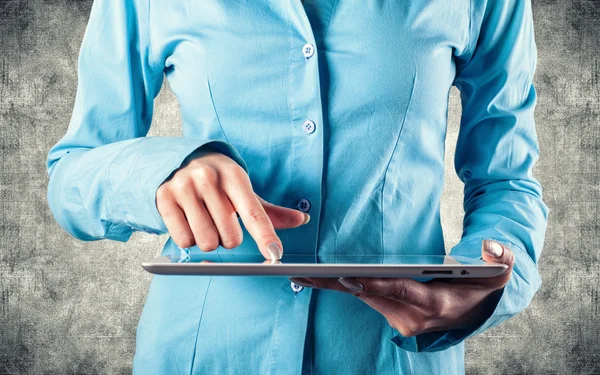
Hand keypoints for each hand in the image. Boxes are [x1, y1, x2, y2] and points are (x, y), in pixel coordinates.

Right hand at [156, 147, 309, 259]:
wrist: (177, 161)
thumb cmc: (217, 182)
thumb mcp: (243, 190)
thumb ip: (270, 211)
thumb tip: (302, 219)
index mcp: (233, 175)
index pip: (254, 212)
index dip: (265, 236)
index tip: (275, 254)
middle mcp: (208, 178)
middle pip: (230, 237)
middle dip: (229, 239)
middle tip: (221, 223)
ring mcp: (184, 187)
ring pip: (206, 242)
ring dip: (209, 241)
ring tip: (204, 221)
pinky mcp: (163, 199)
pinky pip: (184, 240)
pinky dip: (189, 239)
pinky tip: (188, 222)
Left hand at [289, 240, 513, 336]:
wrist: (474, 314)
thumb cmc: (483, 288)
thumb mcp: (500, 274)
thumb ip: (502, 259)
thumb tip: (492, 247)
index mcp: (436, 304)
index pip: (404, 292)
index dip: (378, 285)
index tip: (351, 278)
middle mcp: (413, 317)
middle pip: (371, 296)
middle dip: (339, 284)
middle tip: (306, 273)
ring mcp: (400, 320)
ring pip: (362, 298)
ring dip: (334, 287)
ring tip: (303, 273)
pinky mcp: (391, 315)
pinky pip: (363, 299)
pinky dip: (341, 288)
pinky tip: (317, 279)